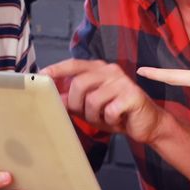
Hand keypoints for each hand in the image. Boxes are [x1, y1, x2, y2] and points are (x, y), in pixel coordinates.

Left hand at [42, 59, 166, 144]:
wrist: (147, 124)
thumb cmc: (116, 114)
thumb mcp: (89, 108)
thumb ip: (72, 100)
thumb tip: (52, 98)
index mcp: (99, 69)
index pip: (74, 64)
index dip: (56, 70)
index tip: (41, 76)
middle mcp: (111, 71)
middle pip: (79, 84)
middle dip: (76, 104)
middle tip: (84, 114)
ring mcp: (123, 82)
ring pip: (93, 100)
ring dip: (95, 116)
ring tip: (105, 118)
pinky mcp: (133, 96)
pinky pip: (109, 111)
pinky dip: (110, 121)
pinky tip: (118, 119)